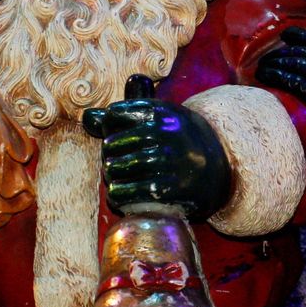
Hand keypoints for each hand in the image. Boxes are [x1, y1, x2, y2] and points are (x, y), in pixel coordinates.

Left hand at [83, 76, 231, 218]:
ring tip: (115, 177)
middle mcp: (164, 133)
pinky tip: (119, 194)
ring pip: (116, 169)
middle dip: (108, 156)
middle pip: (111, 144)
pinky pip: (127, 192)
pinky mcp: (169, 188)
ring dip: (111, 176)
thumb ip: (123, 114)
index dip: (109, 128)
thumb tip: (87, 117)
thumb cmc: (177, 140)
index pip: (114, 115)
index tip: (118, 136)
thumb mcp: (157, 119)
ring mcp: (168, 161)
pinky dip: (118, 195)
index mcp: (160, 111)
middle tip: (114, 162)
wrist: (218, 169)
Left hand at [257, 26, 305, 149]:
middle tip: (268, 55)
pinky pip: (290, 81)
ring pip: (292, 64)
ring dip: (275, 64)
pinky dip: (276, 77)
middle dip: (281, 53)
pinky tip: (264, 76)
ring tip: (262, 66)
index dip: (300, 36)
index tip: (286, 33)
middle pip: (299, 52)